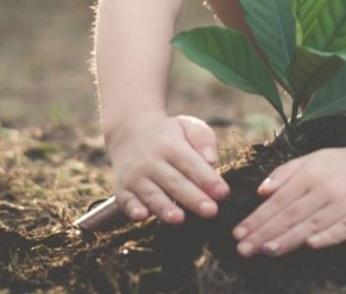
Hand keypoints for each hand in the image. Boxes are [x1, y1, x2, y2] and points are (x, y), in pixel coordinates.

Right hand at [106, 113, 230, 224]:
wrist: (128, 130)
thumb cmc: (169, 134)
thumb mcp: (187, 126)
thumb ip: (202, 139)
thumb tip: (211, 160)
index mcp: (171, 146)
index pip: (192, 164)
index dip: (207, 179)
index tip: (223, 193)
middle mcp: (151, 161)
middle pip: (175, 182)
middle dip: (193, 198)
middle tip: (211, 211)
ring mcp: (135, 176)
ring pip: (151, 194)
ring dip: (164, 207)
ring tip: (179, 219)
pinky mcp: (122, 190)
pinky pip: (126, 201)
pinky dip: (132, 209)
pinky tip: (142, 216)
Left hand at [232, 136, 345, 256]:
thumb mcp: (314, 159)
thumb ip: (286, 173)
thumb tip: (260, 191)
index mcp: (310, 175)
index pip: (278, 201)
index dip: (257, 218)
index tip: (238, 234)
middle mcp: (325, 188)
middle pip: (290, 214)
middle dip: (264, 232)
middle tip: (243, 249)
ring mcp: (345, 203)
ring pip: (312, 223)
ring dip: (288, 237)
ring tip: (266, 250)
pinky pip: (343, 229)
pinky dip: (327, 236)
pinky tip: (311, 245)